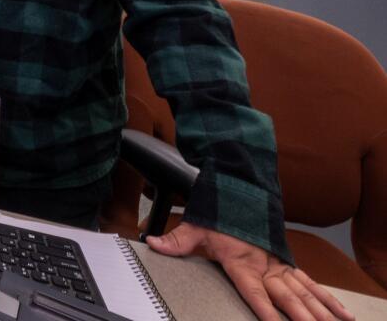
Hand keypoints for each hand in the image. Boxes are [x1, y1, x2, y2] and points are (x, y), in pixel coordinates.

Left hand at [147, 222, 353, 320]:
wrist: (242, 186)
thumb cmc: (220, 209)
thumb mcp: (196, 224)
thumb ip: (176, 240)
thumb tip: (152, 242)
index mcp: (241, 260)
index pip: (253, 289)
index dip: (264, 308)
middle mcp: (265, 265)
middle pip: (287, 296)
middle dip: (302, 317)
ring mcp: (279, 265)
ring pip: (305, 293)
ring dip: (321, 312)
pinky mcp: (287, 264)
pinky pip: (311, 285)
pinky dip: (328, 300)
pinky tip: (343, 316)